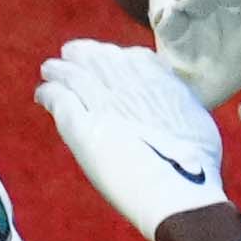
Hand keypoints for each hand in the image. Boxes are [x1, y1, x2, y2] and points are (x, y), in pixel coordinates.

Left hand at [34, 40, 235, 240]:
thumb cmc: (197, 164)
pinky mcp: (81, 126)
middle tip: (70, 54)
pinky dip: (49, 93)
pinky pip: (59, 99)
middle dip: (84, 53)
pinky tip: (43, 94)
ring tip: (49, 69)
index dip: (118, 56)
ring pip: (74, 75)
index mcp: (159, 82)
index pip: (134, 57)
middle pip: (100, 58)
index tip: (111, 58)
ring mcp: (103, 103)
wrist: (176, 186)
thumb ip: (179, 103)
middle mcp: (129, 85)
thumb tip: (175, 100)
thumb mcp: (197, 120)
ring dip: (59, 70)